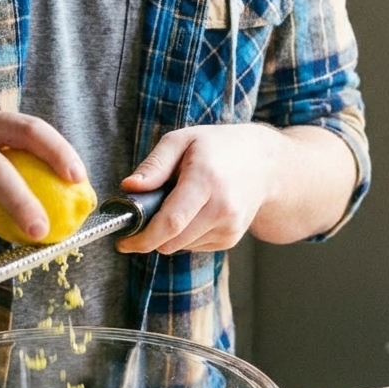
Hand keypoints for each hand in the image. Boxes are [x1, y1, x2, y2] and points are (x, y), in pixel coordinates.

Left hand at [115, 124, 283, 254]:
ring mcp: (230, 227)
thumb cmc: (218, 147)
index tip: (123, 241)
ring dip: (168, 234)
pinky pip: (194, 246)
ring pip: (180, 246)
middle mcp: (222, 208)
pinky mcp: (231, 239)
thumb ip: (154, 164)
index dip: (143, 238)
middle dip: (150, 236)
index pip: (171, 222)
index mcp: (206, 180)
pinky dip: (185, 234)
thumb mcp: (183, 140)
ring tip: (178, 203)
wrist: (264, 163)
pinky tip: (194, 211)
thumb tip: (129, 187)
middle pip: (172, 241)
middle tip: (143, 215)